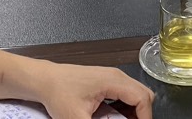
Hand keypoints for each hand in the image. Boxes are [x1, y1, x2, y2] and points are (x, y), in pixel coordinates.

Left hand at [32, 62, 152, 118]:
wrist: (45, 81)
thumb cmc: (58, 94)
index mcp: (113, 81)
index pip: (142, 98)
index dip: (145, 117)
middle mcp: (116, 76)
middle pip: (144, 95)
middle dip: (142, 115)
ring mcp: (112, 77)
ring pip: (136, 94)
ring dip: (134, 112)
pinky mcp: (107, 81)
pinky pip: (126, 94)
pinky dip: (127, 108)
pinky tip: (116, 118)